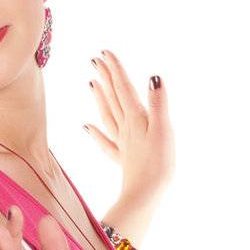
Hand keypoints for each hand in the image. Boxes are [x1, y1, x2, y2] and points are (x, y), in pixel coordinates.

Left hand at [86, 49, 174, 210]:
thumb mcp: (163, 130)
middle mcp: (126, 128)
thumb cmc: (158, 164)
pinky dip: (96, 134)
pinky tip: (86, 127)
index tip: (105, 53)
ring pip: (108, 116)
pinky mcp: (123, 160)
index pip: (124, 88)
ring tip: (92, 84)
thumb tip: (153, 77)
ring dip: (100, 99)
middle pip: (113, 98)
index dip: (115, 70)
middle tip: (96, 61)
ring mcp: (123, 144)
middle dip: (106, 78)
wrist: (145, 196)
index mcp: (136, 118)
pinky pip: (106, 143)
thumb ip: (158, 103)